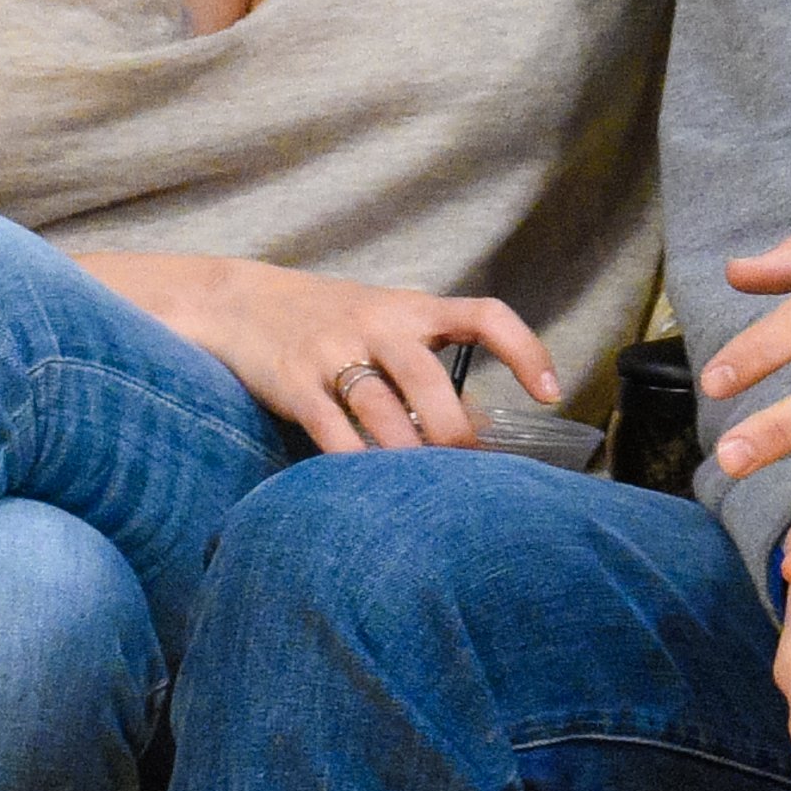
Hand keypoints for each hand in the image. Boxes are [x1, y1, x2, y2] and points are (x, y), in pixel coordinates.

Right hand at [90, 252, 562, 454]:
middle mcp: (378, 323)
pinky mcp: (294, 382)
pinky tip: (368, 487)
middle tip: (466, 470)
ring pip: (383, 409)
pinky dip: (355, 463)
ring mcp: (333, 350)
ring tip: (423, 490)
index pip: (484, 314)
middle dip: (453, 432)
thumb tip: (481, 432)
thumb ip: (430, 366)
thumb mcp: (386, 324)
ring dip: (408, 456)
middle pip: (429, 379)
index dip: (524, 349)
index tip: (550, 393)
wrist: (240, 300)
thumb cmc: (332, 322)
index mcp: (412, 308)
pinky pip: (332, 430)